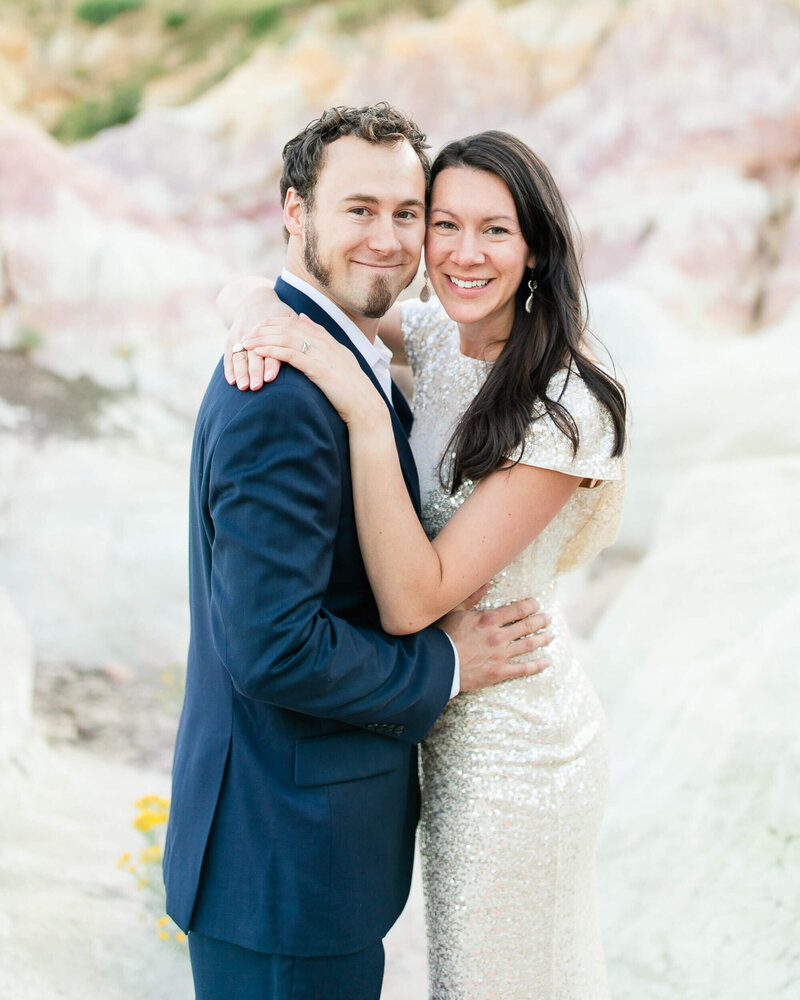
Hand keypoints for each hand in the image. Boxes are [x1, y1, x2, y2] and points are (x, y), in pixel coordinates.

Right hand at [222, 289, 293, 389]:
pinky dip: (229, 368)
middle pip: (253, 353)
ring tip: (244, 387)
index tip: (270, 378)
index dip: (270, 362)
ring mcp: (239, 334)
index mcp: (269, 325)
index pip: (270, 346)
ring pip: (239, 355)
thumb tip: (316, 336)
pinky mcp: (230, 340)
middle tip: (256, 387)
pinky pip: (229, 355)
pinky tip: (231, 382)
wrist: (255, 302)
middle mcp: (252, 328)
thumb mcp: (289, 317)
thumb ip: (301, 328)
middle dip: (254, 371)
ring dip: (241, 372)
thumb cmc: (280, 314)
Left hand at [242, 315, 384, 426]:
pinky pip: (290, 354)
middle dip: (265, 328)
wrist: (364, 406)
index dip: (276, 322)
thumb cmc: (351, 390)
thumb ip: (322, 339)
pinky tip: (258, 351)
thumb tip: (304, 319)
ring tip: (246, 342)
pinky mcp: (317, 368)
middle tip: (247, 332)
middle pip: (289, 327)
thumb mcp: (338, 360)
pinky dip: (272, 351)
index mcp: (329, 341)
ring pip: (286, 338)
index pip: (297, 323)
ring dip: (263, 339)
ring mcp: (321, 354)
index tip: (260, 326)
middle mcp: (325, 343)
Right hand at [439, 597, 552, 691]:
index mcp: (489, 619)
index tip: (536, 604)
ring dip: (543, 639)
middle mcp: (499, 636)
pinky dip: (537, 665)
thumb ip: (472, 597)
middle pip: (527, 626)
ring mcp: (501, 655)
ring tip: (551, 635)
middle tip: (548, 618)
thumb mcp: (455, 612)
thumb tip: (485, 582)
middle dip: (541, 620)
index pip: (518, 609)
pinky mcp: (499, 672)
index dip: (531, 605)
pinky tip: (546, 662)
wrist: (437, 665)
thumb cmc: (443, 636)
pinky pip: (523, 669)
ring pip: (529, 645)